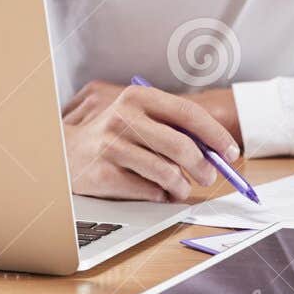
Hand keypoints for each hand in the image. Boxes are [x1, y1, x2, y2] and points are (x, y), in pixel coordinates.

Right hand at [62, 79, 240, 201]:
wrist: (63, 150)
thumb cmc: (113, 134)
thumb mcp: (139, 117)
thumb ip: (172, 127)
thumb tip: (215, 151)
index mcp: (138, 97)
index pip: (188, 114)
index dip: (215, 135)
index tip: (231, 152)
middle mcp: (124, 117)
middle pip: (182, 147)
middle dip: (204, 167)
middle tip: (209, 176)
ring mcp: (112, 146)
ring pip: (167, 173)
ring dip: (181, 186)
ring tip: (180, 187)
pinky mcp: (103, 173)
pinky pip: (148, 191)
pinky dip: (160, 195)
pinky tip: (157, 192)